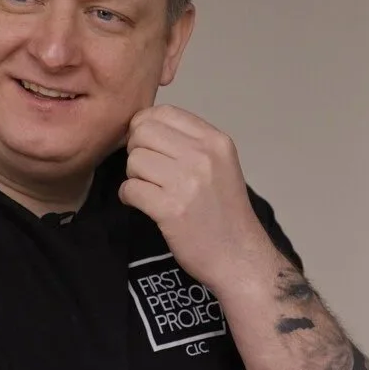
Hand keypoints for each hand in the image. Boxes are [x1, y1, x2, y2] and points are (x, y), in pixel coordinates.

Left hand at [120, 105, 277, 290]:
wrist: (238, 256)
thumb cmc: (225, 212)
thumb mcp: (220, 164)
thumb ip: (190, 142)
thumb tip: (143, 125)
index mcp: (216, 141)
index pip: (164, 112)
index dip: (146, 126)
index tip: (149, 147)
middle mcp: (203, 156)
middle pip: (143, 132)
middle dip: (137, 151)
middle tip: (147, 172)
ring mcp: (187, 182)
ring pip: (134, 160)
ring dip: (134, 177)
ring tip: (150, 191)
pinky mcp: (171, 209)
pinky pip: (130, 189)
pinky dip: (130, 197)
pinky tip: (144, 205)